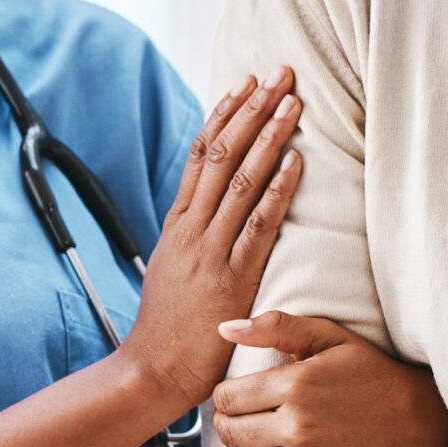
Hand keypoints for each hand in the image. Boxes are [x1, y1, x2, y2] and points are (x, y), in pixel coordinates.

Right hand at [121, 71, 301, 412]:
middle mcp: (191, 229)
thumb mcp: (170, 270)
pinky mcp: (231, 279)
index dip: (224, 115)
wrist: (150, 372)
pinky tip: (297, 161)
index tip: (244, 83)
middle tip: (280, 74)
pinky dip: (278, 189)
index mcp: (176, 224)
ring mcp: (210, 252)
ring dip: (270, 137)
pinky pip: (258, 225)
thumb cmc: (165, 328)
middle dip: (253, 110)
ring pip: (241, 180)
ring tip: (294, 102)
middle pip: (221, 154)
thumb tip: (207, 212)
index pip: (199, 155)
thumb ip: (190, 238)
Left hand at [210, 312, 447, 446]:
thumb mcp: (328, 336)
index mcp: (297, 384)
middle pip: (230, 430)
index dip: (224, 394)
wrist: (414, 421)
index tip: (235, 393)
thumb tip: (224, 328)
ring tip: (246, 436)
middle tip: (234, 416)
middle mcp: (299, 426)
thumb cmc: (367, 372)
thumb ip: (276, 326)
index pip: (227, 397)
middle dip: (225, 421)